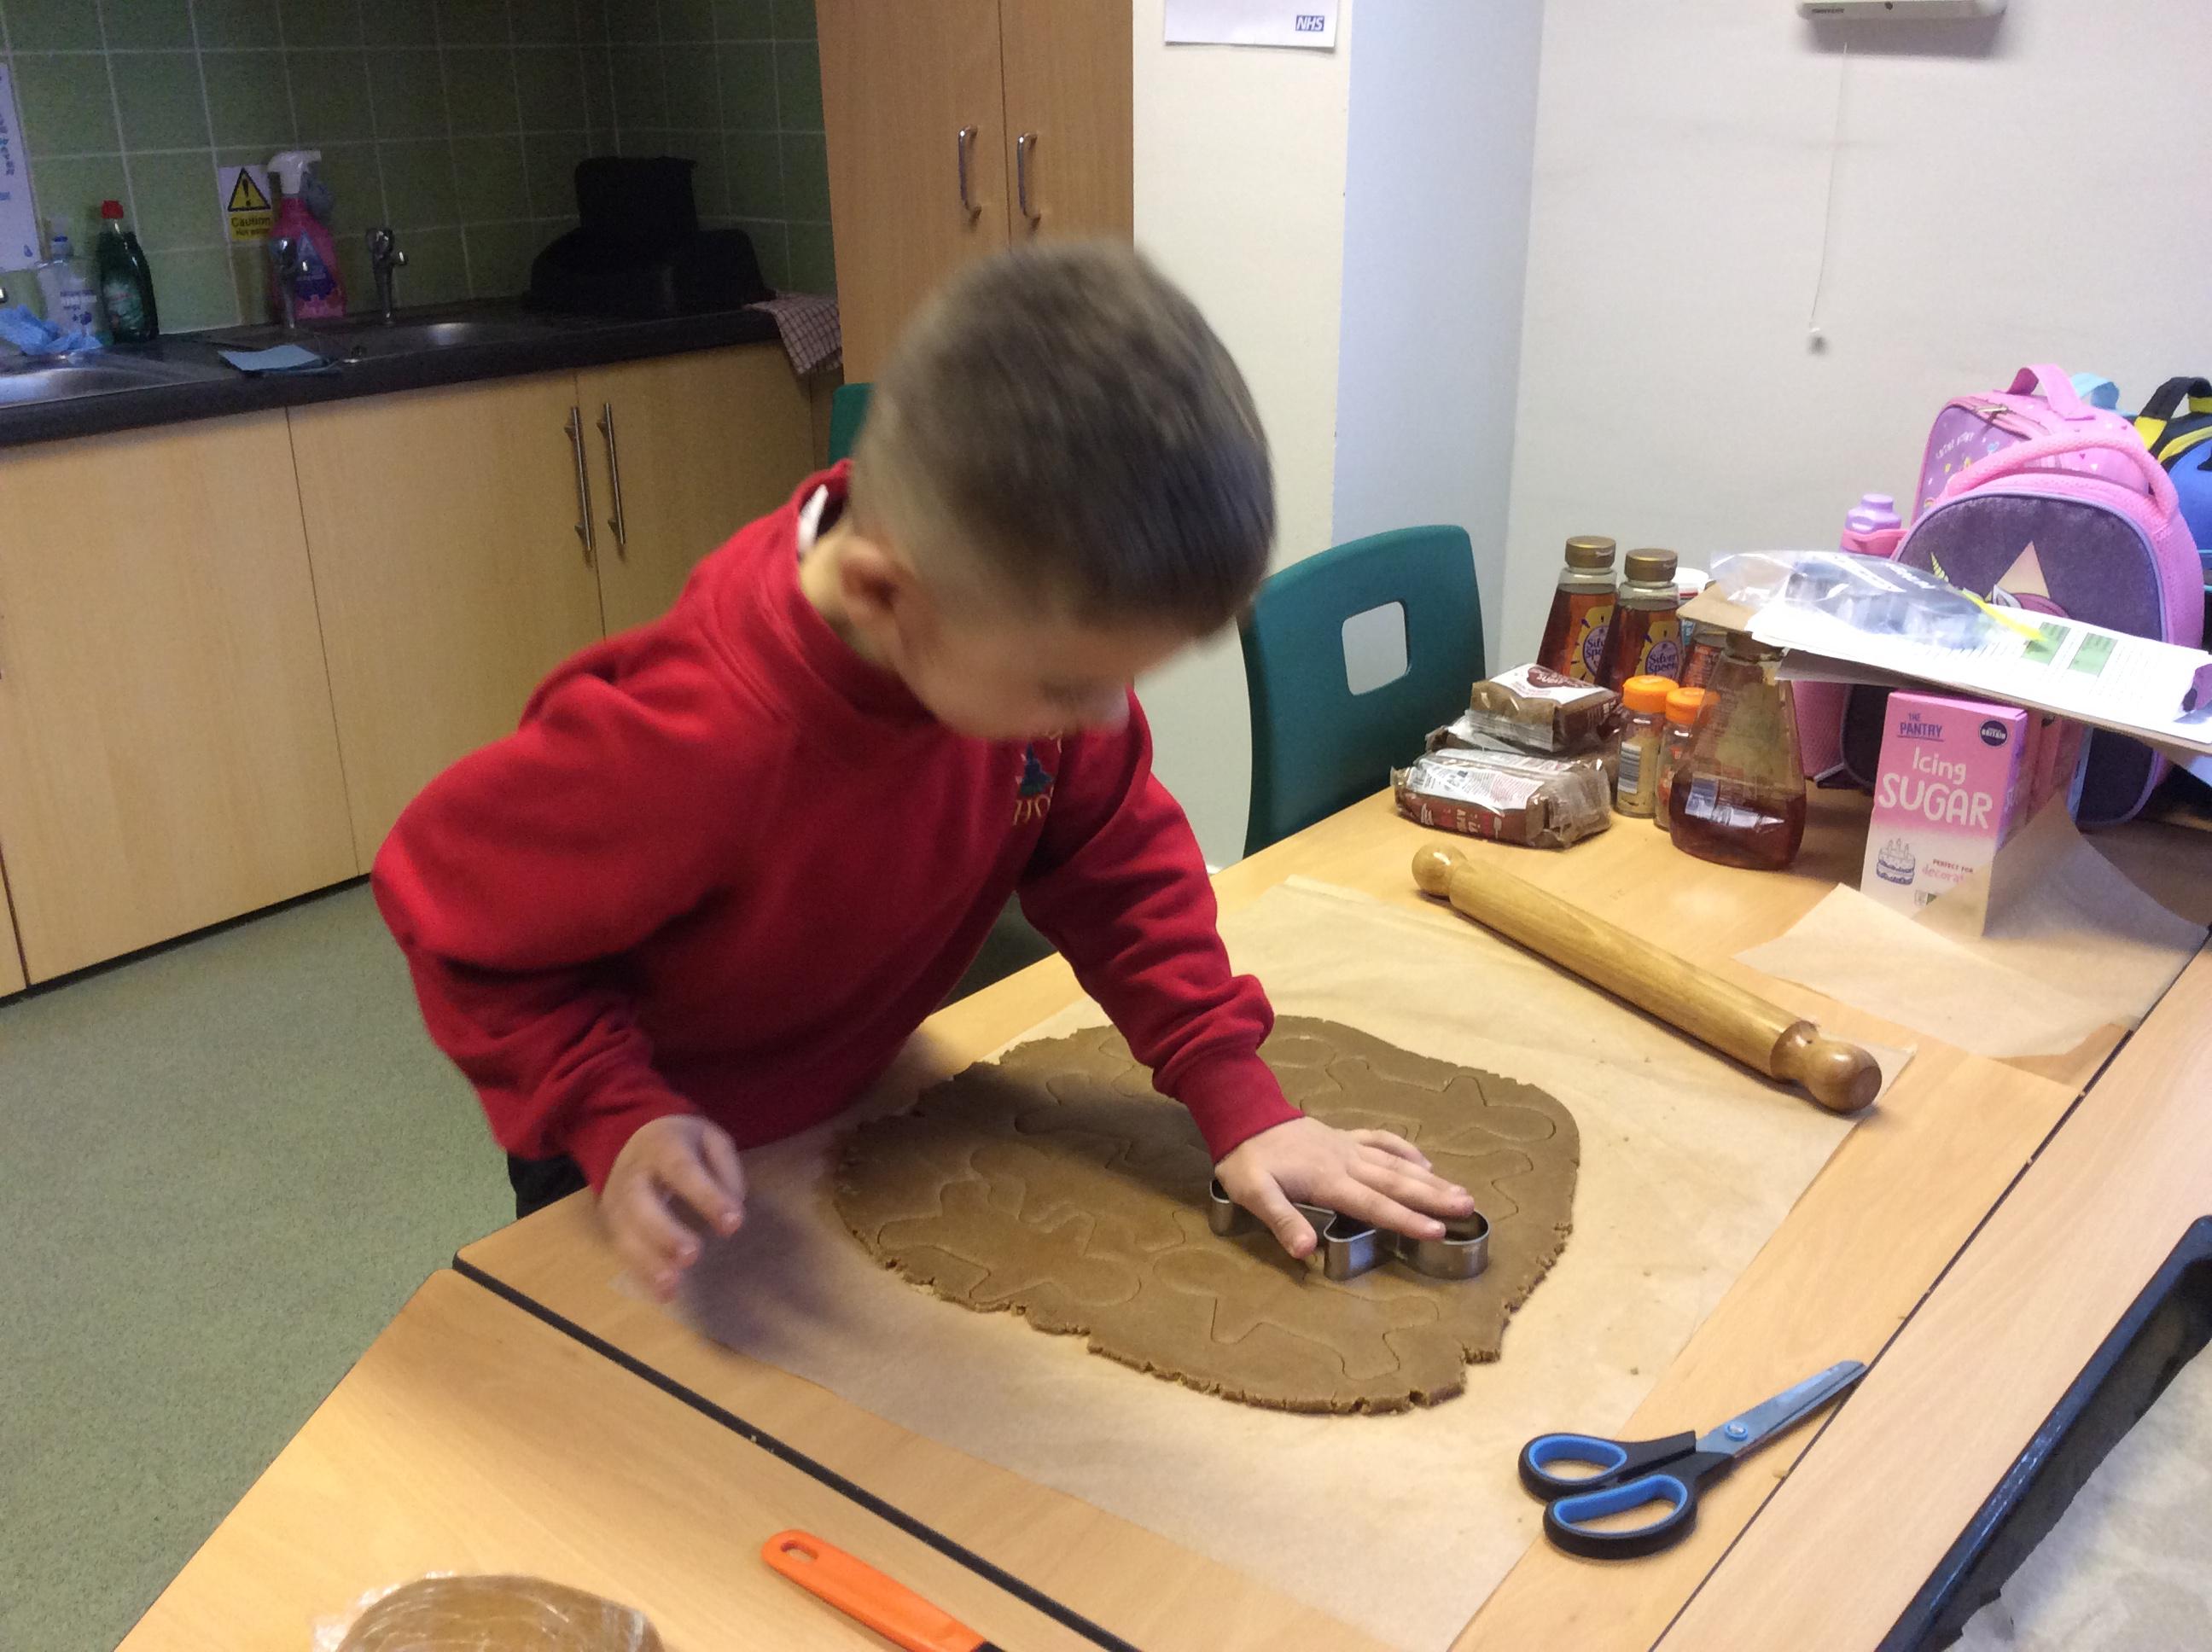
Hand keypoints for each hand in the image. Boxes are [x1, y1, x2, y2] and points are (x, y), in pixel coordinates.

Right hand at [602, 1114, 745, 1299]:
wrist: (630, 1135)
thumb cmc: (680, 1142)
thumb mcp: (710, 1139)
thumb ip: (725, 1168)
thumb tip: (733, 1206)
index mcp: (662, 1146)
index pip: (682, 1171)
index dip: (706, 1197)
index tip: (733, 1224)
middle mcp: (633, 1174)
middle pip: (640, 1204)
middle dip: (665, 1233)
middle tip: (692, 1256)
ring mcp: (616, 1201)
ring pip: (625, 1233)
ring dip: (648, 1262)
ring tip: (672, 1286)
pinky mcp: (611, 1224)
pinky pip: (622, 1251)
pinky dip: (641, 1274)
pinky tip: (664, 1294)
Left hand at [1215, 1116, 1475, 1259]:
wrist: (1241, 1114)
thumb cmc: (1246, 1160)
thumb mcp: (1253, 1193)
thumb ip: (1281, 1219)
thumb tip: (1306, 1251)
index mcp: (1328, 1180)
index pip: (1374, 1204)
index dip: (1406, 1220)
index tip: (1437, 1231)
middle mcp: (1346, 1162)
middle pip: (1395, 1182)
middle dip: (1432, 1198)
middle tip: (1467, 1208)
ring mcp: (1347, 1147)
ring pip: (1395, 1163)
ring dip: (1429, 1178)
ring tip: (1461, 1191)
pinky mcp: (1342, 1137)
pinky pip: (1381, 1141)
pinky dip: (1405, 1150)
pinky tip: (1425, 1161)